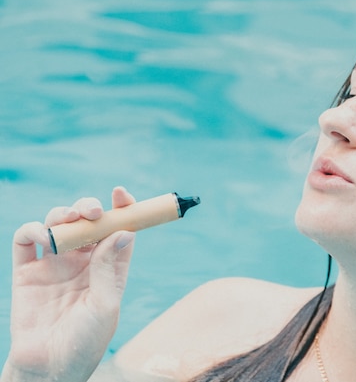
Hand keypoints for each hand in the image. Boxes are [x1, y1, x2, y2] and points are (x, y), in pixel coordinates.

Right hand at [1, 187, 135, 381]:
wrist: (49, 367)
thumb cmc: (85, 340)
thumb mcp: (105, 304)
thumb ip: (108, 267)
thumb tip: (125, 231)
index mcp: (109, 267)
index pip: (118, 229)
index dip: (122, 209)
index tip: (122, 195)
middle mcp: (84, 262)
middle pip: (88, 222)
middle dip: (90, 208)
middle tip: (93, 211)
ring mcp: (55, 265)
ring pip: (59, 224)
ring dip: (64, 214)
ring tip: (69, 220)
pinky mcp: (27, 272)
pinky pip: (26, 240)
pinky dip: (33, 229)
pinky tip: (42, 235)